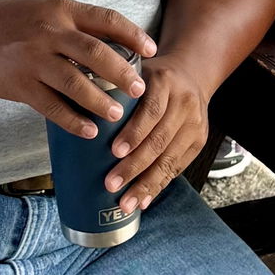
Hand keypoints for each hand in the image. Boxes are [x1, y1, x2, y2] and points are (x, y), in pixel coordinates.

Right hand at [0, 0, 155, 136]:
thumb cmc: (11, 20)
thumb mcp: (47, 8)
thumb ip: (76, 23)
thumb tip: (116, 42)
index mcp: (62, 9)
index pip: (107, 19)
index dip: (133, 34)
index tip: (152, 50)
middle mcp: (50, 32)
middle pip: (96, 52)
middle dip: (122, 73)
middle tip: (140, 89)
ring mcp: (34, 59)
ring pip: (75, 82)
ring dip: (100, 101)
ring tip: (118, 113)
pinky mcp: (19, 84)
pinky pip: (51, 106)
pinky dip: (72, 120)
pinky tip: (88, 130)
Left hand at [105, 58, 211, 213]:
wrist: (192, 74)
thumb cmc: (152, 78)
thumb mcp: (135, 72)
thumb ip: (112, 89)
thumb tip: (76, 117)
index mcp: (164, 82)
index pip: (150, 111)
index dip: (133, 133)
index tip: (114, 152)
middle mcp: (183, 103)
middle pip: (159, 140)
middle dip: (134, 166)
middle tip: (111, 184)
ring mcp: (194, 124)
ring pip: (169, 159)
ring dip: (146, 184)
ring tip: (126, 202)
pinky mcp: (199, 141)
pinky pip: (177, 167)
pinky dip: (159, 185)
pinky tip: (144, 199)